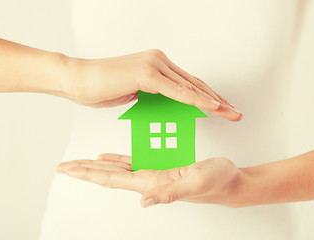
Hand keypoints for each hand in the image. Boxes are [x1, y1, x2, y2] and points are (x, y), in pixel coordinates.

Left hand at [56, 153, 244, 207]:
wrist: (230, 181)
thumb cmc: (217, 182)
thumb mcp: (196, 182)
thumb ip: (171, 194)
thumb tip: (143, 202)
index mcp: (152, 183)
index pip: (112, 179)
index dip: (89, 174)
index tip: (68, 170)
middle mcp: (148, 181)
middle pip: (108, 176)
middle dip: (84, 171)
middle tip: (62, 167)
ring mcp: (153, 175)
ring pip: (117, 169)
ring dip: (96, 167)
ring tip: (79, 163)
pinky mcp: (161, 169)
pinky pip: (133, 163)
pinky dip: (117, 160)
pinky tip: (108, 157)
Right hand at [69, 49, 241, 120]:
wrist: (77, 79)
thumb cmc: (101, 87)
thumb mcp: (134, 93)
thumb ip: (153, 95)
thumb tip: (164, 104)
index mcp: (158, 66)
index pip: (188, 84)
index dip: (208, 97)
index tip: (223, 108)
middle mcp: (160, 61)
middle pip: (196, 84)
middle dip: (219, 101)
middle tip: (236, 112)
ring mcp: (154, 65)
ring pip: (191, 87)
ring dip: (214, 102)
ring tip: (232, 113)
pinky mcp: (147, 74)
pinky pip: (177, 91)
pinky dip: (196, 100)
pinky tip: (212, 107)